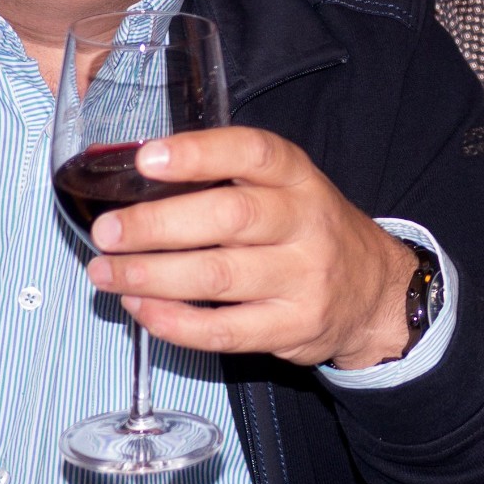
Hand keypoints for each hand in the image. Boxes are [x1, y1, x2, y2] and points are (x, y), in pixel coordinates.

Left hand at [86, 127, 417, 369]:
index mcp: (299, 179)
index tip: (146, 158)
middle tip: (108, 231)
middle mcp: (306, 224)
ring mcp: (303, 278)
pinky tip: (142, 308)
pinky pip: (223, 330)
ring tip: (108, 273)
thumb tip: (134, 183)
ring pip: (218, 277)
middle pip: (229, 218)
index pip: (254, 153)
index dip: (199, 154)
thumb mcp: (288, 190)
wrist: (375, 292)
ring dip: (151, 276)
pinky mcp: (294, 326)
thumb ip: (227, 182)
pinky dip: (173, 322)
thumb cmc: (308, 233)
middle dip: (157, 225)